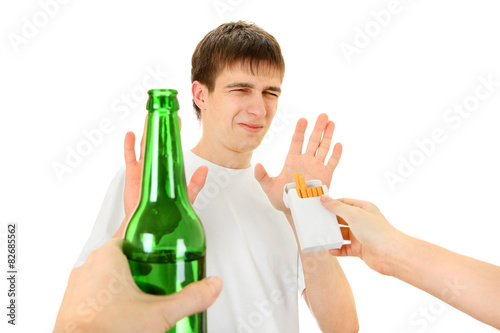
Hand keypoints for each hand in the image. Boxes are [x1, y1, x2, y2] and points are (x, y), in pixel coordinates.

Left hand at [54, 238, 221, 332]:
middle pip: (120, 255)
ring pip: (105, 274)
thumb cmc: (106, 330)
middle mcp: (88, 267)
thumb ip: (191, 297)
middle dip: (139, 265)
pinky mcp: (72, 306)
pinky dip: (109, 298)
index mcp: (108, 257)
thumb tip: (211, 286)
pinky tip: (123, 314)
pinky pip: (94, 293)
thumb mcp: (160, 313)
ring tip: (142, 297)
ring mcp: (77, 287)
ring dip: (123, 282)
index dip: (147, 239)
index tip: (158, 246)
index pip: (129, 233)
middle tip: (156, 276)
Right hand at [115, 116, 206, 236]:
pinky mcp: (132, 174)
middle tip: (163, 112)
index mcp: (168, 167)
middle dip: (160, 126)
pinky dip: (129, 145)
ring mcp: (144, 168)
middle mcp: (156, 164)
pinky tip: (130, 134)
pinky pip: (130, 156)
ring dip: (146, 130)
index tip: (177, 118)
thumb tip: (205, 169)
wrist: (149, 223)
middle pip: (157, 140)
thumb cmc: (167, 211)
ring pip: (144, 144)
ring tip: (148, 116)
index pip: (172, 145)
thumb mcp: (184, 196)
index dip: (174, 132)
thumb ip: (195, 184)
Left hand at [255, 113, 341, 212]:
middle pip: (312, 141)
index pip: (296, 142)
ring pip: (323, 148)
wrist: (295, 211)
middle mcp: (306, 161)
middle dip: (317, 128)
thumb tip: (256, 165)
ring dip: (328, 136)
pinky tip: (338, 144)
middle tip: (322, 115)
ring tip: (331, 123)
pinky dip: (335, 154)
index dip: (300, 131)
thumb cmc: (282, 200)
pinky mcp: (325, 176)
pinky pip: (332, 163)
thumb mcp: (269, 188)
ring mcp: (316, 167)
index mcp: (292, 161)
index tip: (302, 119)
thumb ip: (262, 176)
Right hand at [319, 196, 402, 275]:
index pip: (345, 203)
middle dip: (330, 220)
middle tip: (317, 220)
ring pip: (342, 234)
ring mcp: (361, 236)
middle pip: (342, 219)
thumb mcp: (354, 214)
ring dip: (333, 235)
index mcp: (364, 209)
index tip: (319, 205)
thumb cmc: (376, 231)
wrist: (390, 254)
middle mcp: (362, 221)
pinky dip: (337, 249)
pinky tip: (330, 249)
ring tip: (321, 235)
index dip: (332, 203)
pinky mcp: (360, 249)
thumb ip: (337, 207)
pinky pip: (345, 248)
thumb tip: (324, 198)